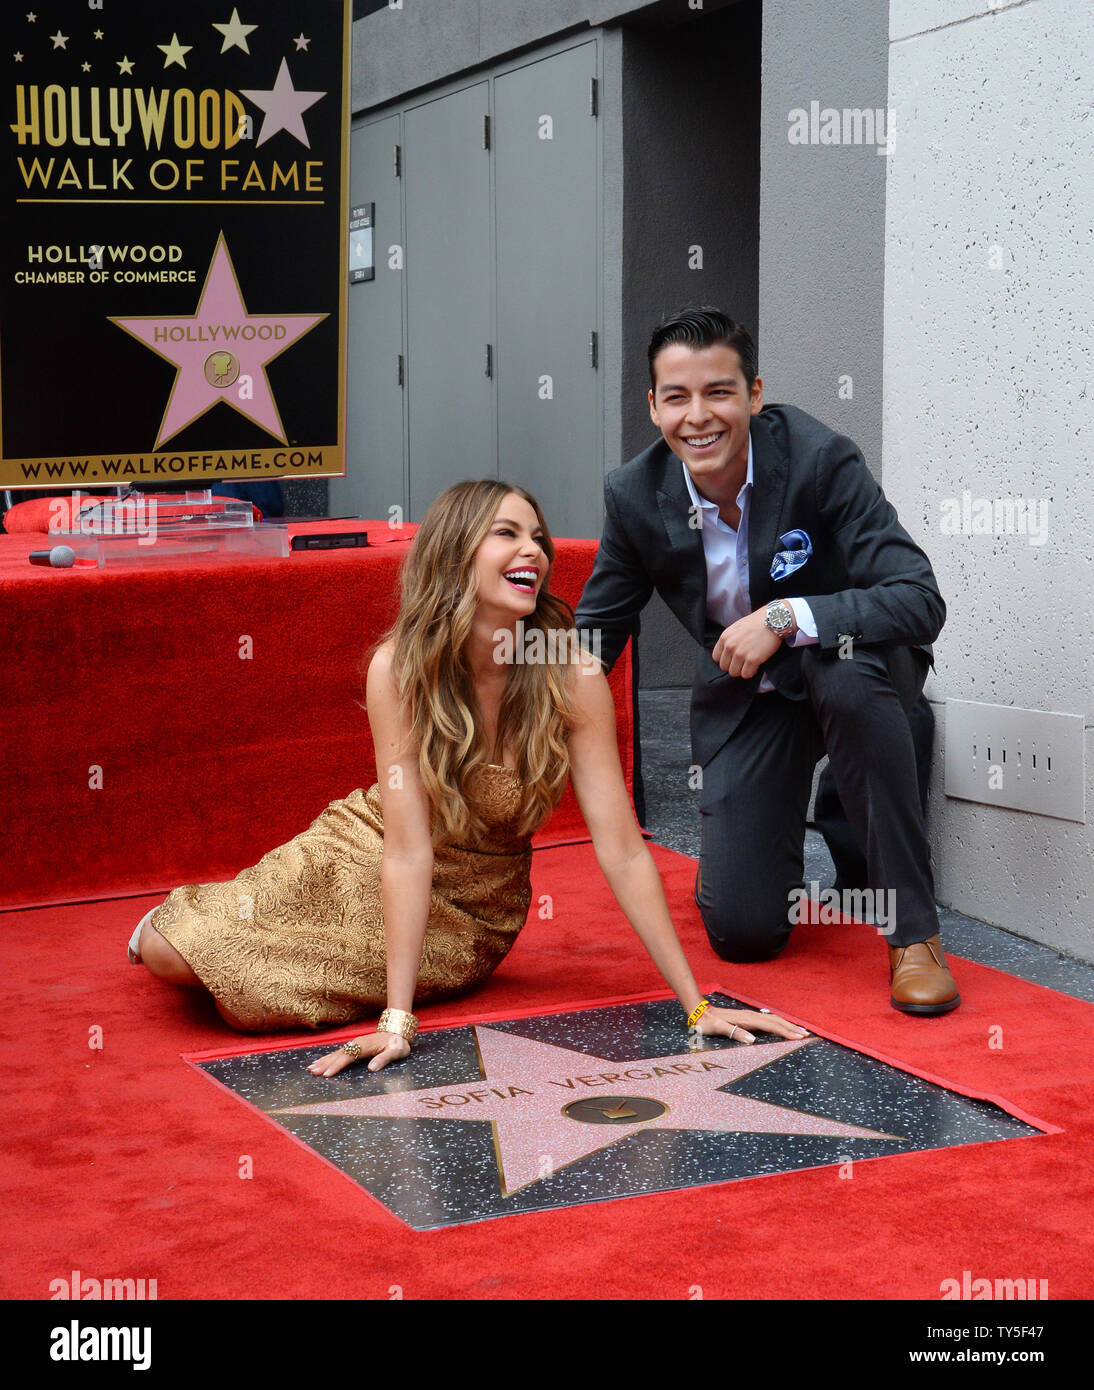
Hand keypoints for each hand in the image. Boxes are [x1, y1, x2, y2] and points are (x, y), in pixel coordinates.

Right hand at [306, 1031, 410, 1077]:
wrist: (398, 1031)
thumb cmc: (398, 1043)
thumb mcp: (396, 1051)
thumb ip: (384, 1059)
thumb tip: (371, 1068)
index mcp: (366, 1045)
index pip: (349, 1056)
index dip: (337, 1066)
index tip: (327, 1074)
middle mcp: (357, 1043)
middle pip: (338, 1055)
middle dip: (325, 1064)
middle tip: (312, 1072)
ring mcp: (355, 1044)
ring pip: (336, 1053)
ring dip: (324, 1061)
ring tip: (311, 1068)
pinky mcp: (354, 1046)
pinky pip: (339, 1053)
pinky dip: (328, 1058)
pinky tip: (320, 1062)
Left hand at [694, 1008, 809, 1044]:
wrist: (700, 1012)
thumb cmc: (708, 1023)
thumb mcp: (718, 1028)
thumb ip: (734, 1032)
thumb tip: (752, 1040)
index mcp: (747, 1019)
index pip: (770, 1026)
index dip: (785, 1032)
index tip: (798, 1037)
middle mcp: (751, 1016)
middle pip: (776, 1021)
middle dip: (791, 1028)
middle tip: (806, 1035)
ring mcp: (751, 1016)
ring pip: (773, 1020)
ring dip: (787, 1025)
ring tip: (800, 1031)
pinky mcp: (749, 1018)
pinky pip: (768, 1021)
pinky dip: (778, 1024)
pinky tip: (783, 1028)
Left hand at [711, 609, 782, 677]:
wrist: (773, 620)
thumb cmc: (756, 623)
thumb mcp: (736, 627)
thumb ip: (729, 640)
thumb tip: (727, 653)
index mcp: (724, 638)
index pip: (716, 657)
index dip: (726, 659)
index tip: (733, 658)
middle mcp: (730, 646)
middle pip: (724, 667)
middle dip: (733, 666)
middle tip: (743, 662)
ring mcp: (741, 653)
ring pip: (734, 673)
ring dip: (742, 670)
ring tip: (749, 664)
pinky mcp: (753, 659)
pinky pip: (746, 674)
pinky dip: (751, 672)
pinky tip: (756, 666)